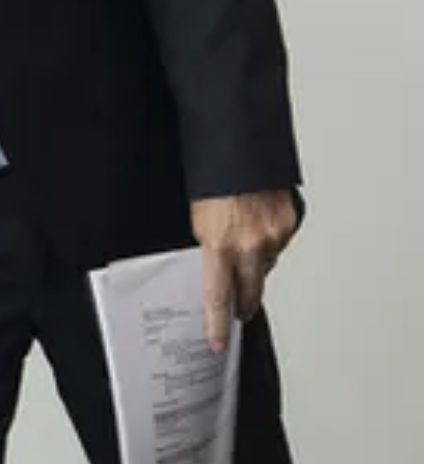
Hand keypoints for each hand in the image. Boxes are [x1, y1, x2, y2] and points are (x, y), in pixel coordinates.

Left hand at [191, 190, 298, 352]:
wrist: (238, 145)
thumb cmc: (211, 176)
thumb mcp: (197, 216)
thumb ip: (209, 245)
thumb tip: (214, 266)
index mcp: (220, 245)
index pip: (218, 296)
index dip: (217, 323)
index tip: (216, 341)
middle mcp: (251, 244)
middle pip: (250, 291)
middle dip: (244, 302)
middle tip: (239, 311)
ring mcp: (275, 234)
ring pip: (265, 264)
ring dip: (255, 265)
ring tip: (243, 252)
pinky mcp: (290, 222)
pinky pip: (278, 243)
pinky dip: (269, 241)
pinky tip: (258, 228)